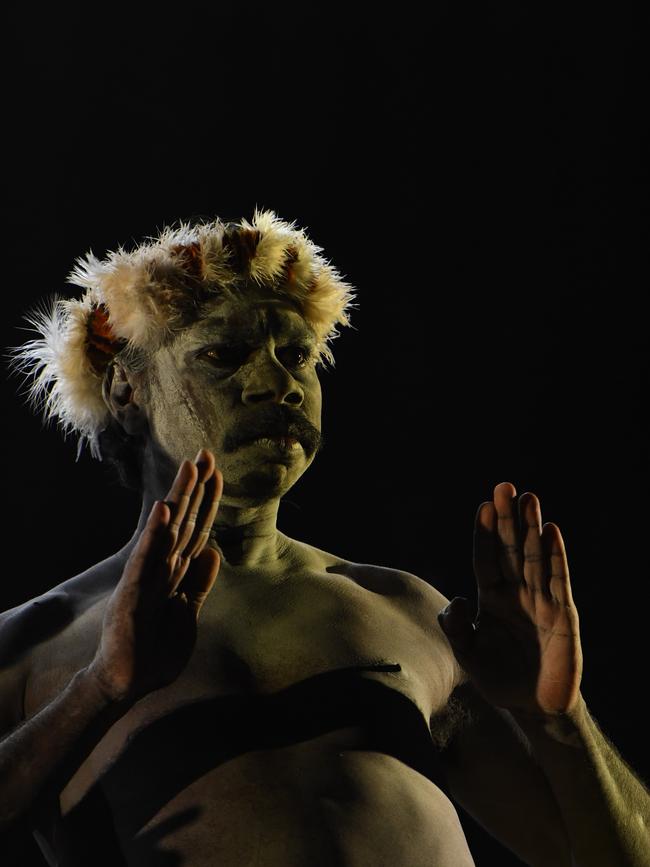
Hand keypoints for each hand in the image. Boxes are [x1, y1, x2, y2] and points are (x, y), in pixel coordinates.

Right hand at [88, 449, 222, 702]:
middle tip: (206, 454)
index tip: (218, 472)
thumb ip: (198, 584)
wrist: (128, 682)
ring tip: (189, 467)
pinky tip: (164, 509)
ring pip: (167, 530)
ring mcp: (147, 576)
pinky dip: (156, 534)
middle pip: (183, 520)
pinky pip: (147, 559)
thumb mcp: (187, 612)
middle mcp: (161, 566)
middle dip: (195, 488)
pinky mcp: (134, 592)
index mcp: (175, 571)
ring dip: (179, 498)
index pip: (196, 528)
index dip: (207, 501)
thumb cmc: (155, 649)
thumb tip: (213, 551)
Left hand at [438, 482, 582, 716]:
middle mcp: (516, 592)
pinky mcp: (562, 614)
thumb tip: (456, 601)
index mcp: (491, 597)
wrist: (533, 707)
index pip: (486, 558)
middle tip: (505, 487)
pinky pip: (558, 579)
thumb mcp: (468, 654)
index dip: (484, 533)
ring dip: (532, 528)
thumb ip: (456, 628)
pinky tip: (552, 532)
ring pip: (535, 556)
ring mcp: (541, 600)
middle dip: (507, 519)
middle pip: (511, 548)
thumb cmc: (498, 678)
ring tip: (529, 498)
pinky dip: (556, 556)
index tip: (483, 506)